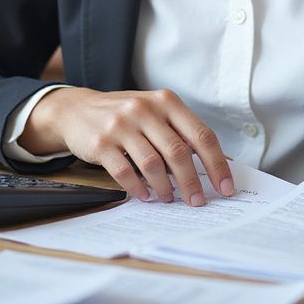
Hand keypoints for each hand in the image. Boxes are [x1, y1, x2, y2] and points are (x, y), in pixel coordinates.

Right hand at [20, 86, 233, 205]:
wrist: (77, 109)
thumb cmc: (126, 115)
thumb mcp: (156, 112)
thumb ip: (183, 133)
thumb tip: (221, 163)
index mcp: (166, 101)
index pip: (201, 134)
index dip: (217, 164)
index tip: (225, 188)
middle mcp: (145, 109)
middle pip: (178, 152)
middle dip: (192, 182)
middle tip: (197, 202)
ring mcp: (121, 124)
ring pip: (152, 164)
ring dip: (165, 188)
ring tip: (169, 198)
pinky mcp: (101, 142)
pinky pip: (124, 172)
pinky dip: (138, 188)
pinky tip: (145, 195)